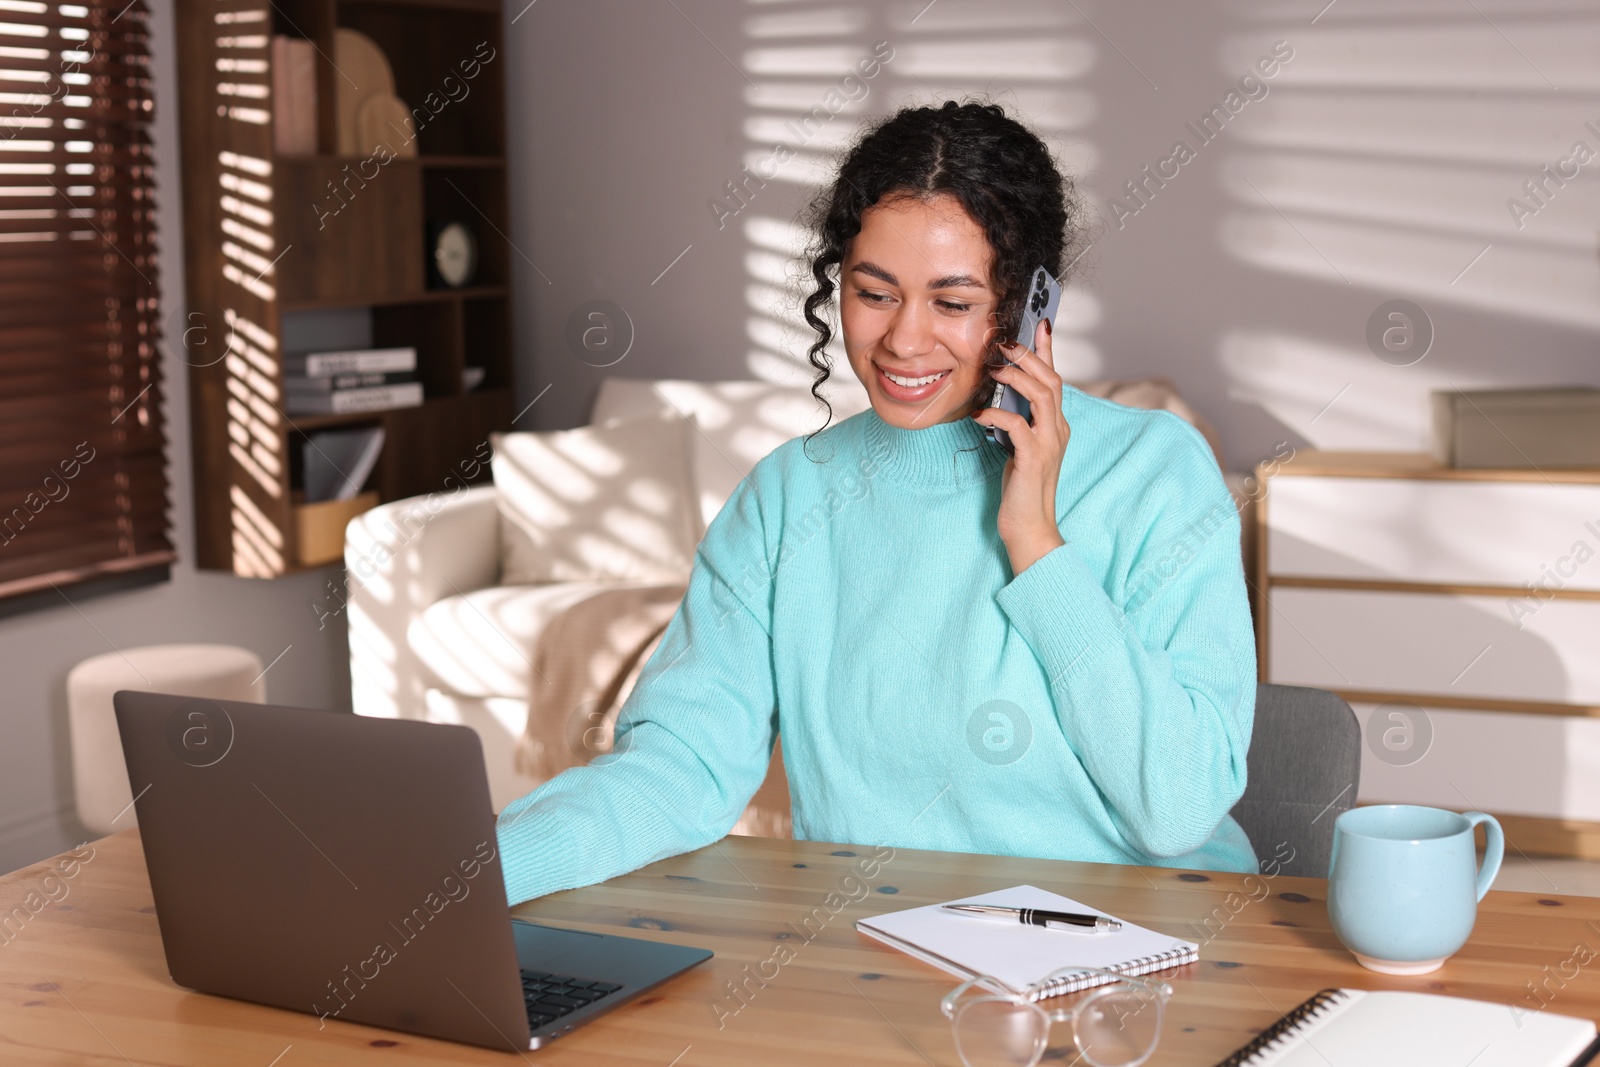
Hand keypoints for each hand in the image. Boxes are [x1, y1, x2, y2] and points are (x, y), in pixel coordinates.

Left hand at [973, 318, 1068, 575]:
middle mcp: (1058, 430)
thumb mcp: (1017, 448)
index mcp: (1055, 425)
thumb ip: (1015, 422)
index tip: (1039, 322)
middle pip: (1051, 380)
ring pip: (1041, 396)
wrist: (1029, 528)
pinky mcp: (1034, 459)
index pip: (1054, 379)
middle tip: (1005, 342)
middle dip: (1029, 356)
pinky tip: (978, 415)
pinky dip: (997, 415)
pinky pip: (1018, 426)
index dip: (1047, 350)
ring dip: (1016, 378)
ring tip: (993, 370)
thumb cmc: (1020, 490)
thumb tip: (996, 397)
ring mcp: (1049, 444)